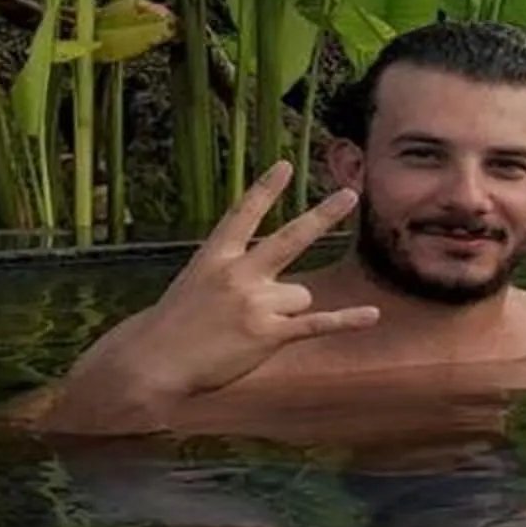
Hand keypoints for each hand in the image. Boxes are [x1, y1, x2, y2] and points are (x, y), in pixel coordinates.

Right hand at [63, 162, 379, 419]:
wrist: (154, 361)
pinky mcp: (268, 333)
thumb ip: (231, 272)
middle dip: (322, 215)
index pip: (243, 214)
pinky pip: (316, 323)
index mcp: (215, 256)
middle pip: (290, 238)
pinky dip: (346, 320)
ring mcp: (255, 303)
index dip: (265, 189)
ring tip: (251, 328)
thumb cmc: (175, 324)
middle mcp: (238, 274)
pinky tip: (371, 315)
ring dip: (287, 311)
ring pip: (300, 295)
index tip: (285, 165)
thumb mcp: (195, 282)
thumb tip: (276, 279)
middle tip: (350, 194)